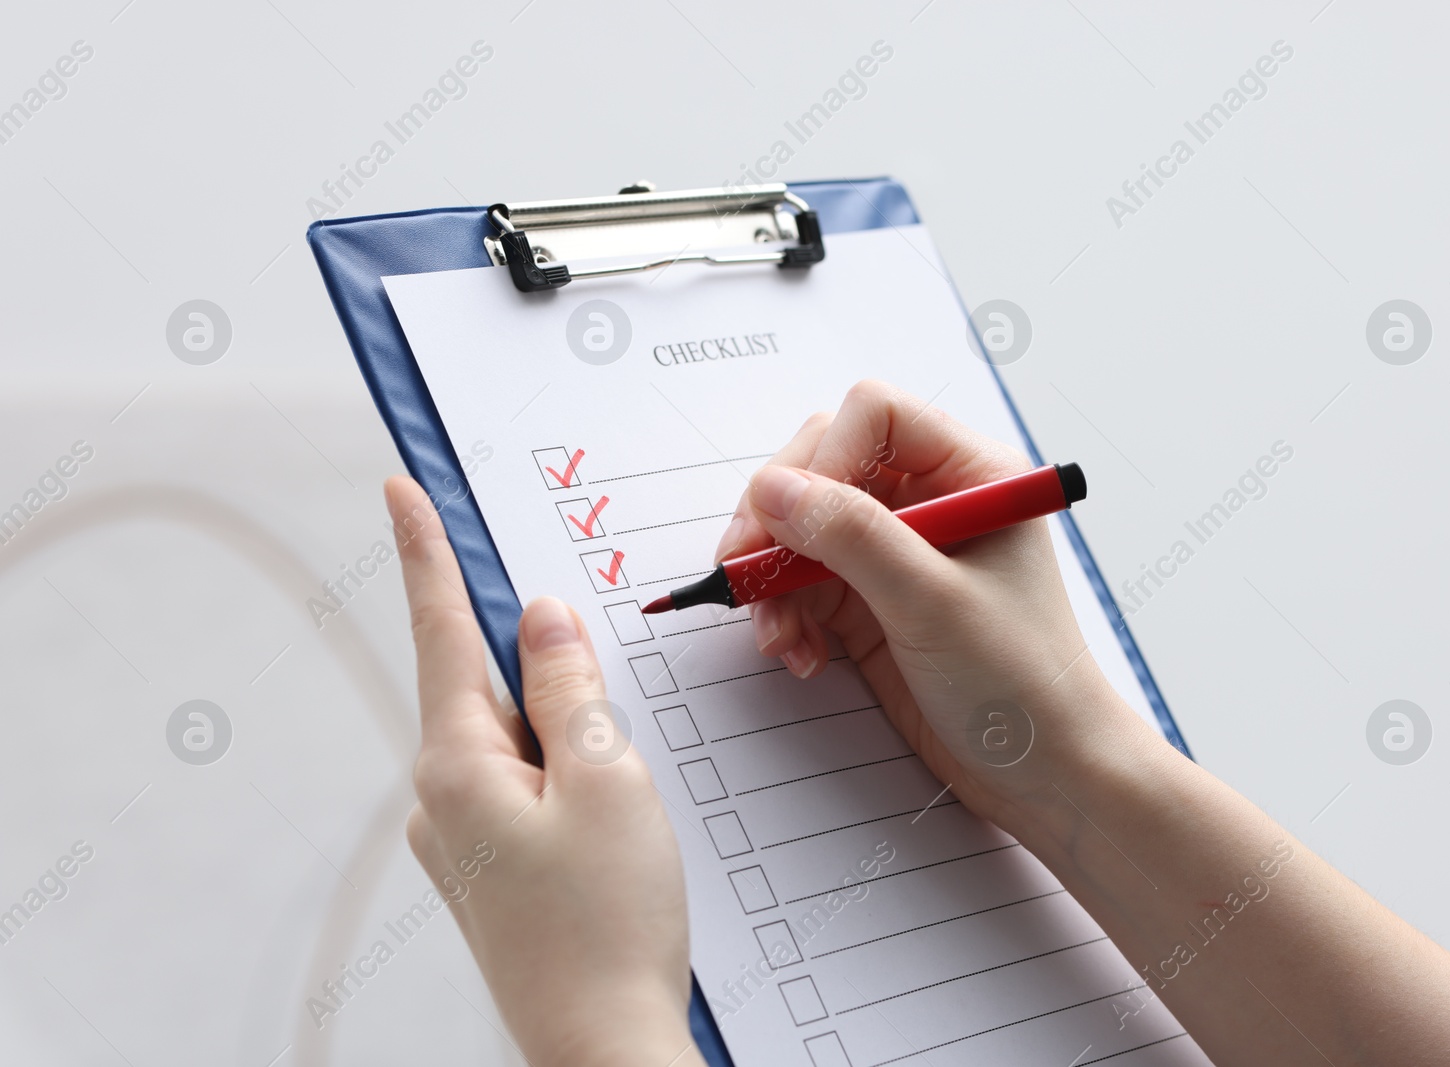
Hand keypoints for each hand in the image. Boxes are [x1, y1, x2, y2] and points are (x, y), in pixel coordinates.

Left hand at [386, 476, 705, 1066]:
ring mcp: (463, 838)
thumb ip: (570, 687)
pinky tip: (605, 806)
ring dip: (562, 727)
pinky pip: (524, 782)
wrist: (604, 1046)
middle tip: (587, 672)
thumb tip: (541, 618)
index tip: (399, 488)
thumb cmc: (609, 923)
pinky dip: (564, 768)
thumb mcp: (606, 778)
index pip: (440, 630)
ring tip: (620, 789)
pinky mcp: (493, 866)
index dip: (425, 552)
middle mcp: (443, 798)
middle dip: (537, 661)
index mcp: (458, 764)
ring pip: (515, 737)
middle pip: (485, 684)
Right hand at [713, 381, 1155, 832]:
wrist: (1046, 774)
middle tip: (744, 570)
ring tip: (777, 637)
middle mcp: (932, 500)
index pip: (874, 415)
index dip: (823, 457)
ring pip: (801, 527)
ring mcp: (898, 551)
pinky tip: (800, 655)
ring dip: (773, 578)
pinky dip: (786, 615)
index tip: (792, 520)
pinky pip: (802, 583)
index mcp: (971, 474)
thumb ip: (852, 538)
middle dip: (778, 519)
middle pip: (824, 464)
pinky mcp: (871, 601)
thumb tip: (773, 489)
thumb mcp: (933, 602)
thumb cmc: (1022, 682)